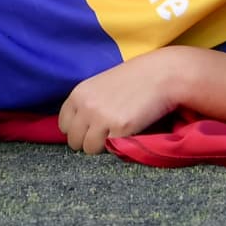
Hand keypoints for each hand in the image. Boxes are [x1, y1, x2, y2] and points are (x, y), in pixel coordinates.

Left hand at [56, 52, 188, 153]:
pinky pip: (110, 150)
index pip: (64, 126)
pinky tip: (128, 134)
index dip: (78, 130)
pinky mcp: (120, 129)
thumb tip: (79, 126)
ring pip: (89, 149)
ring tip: (116, 136)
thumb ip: (87, 103)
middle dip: (88, 142)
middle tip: (105, 136)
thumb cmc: (133, 79)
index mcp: (78, 94)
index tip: (90, 131)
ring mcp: (101, 119)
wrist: (161, 75)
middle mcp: (85, 107)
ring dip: (102, 148)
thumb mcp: (100, 86)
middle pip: (74, 141)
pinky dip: (118, 146)